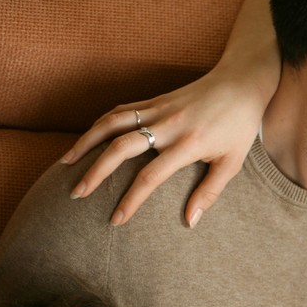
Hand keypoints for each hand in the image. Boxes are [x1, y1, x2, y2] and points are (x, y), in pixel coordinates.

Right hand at [62, 65, 268, 226]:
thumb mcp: (232, 163)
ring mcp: (158, 108)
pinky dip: (100, 124)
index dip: (131, 200)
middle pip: (121, 148)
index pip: (151, 177)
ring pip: (112, 123)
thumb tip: (189, 223)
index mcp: (188, 144)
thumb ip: (209, 193)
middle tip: (77, 194)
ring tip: (65, 163)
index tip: (116, 220)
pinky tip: (87, 139)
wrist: (240, 83)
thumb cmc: (239, 128)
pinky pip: (120, 110)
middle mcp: (167, 125)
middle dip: (96, 172)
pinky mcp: (154, 99)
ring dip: (85, 142)